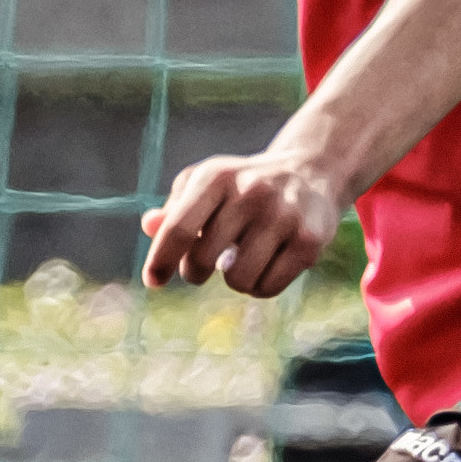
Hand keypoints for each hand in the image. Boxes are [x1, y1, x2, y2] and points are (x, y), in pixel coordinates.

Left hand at [140, 142, 345, 295]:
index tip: (153, 281)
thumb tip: (150, 226)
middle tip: (208, 261)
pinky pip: (266, 288)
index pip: (179, 227)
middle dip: (196, 271)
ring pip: (237, 279)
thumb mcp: (204, 185)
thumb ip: (173, 209)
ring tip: (242, 258)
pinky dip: (259, 286)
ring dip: (233, 279)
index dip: (160, 260)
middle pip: (203, 259)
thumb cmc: (241, 186)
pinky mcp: (309, 240)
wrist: (310, 173)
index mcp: (217, 176)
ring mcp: (283, 216)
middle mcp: (252, 192)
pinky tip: (267, 264)